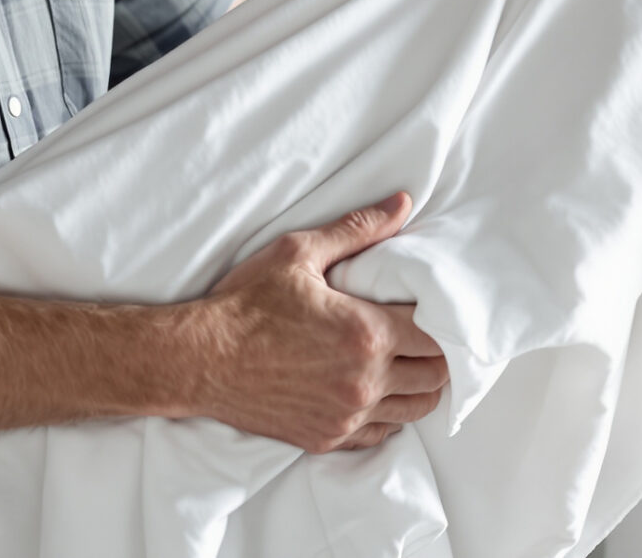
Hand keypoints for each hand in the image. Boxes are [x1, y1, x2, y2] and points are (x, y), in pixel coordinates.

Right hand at [187, 192, 447, 453]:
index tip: (431, 310)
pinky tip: (376, 394)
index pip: (436, 336)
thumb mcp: (298, 254)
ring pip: (413, 410)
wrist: (200, 359)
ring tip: (406, 364)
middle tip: (422, 335)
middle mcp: (364, 381)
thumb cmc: (245, 304)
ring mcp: (346, 415)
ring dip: (417, 387)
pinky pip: (379, 435)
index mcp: (366, 333)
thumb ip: (357, 230)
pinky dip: (387, 416)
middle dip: (436, 354)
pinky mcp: (326, 437)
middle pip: (434, 376)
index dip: (441, 321)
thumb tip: (401, 204)